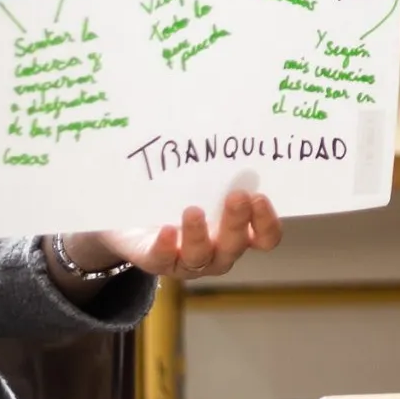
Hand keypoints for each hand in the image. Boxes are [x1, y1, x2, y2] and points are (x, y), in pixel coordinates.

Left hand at [78, 187, 283, 282]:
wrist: (133, 220)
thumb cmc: (178, 198)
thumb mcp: (200, 185)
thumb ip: (217, 172)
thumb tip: (225, 137)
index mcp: (235, 234)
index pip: (264, 238)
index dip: (266, 222)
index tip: (259, 197)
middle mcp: (218, 252)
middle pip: (236, 245)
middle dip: (238, 221)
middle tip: (237, 196)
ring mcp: (188, 261)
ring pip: (201, 256)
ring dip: (200, 235)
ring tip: (193, 210)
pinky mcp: (156, 261)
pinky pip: (163, 259)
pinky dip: (166, 246)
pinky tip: (167, 230)